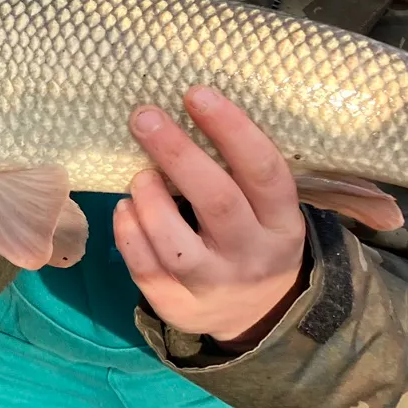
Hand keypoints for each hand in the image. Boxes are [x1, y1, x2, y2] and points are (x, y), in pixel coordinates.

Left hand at [114, 86, 307, 348]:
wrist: (259, 314)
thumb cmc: (255, 236)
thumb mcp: (268, 209)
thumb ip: (240, 171)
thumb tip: (188, 108)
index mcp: (282, 222)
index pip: (264, 171)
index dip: (232, 129)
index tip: (196, 93)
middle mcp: (252, 254)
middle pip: (218, 202)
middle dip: (178, 153)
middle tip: (145, 116)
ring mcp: (215, 285)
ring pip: (177, 245)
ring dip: (150, 200)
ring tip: (139, 175)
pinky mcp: (178, 306)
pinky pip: (146, 270)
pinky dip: (128, 233)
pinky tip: (126, 207)